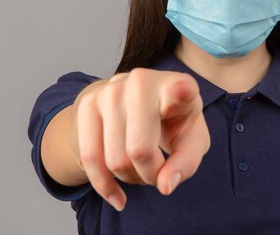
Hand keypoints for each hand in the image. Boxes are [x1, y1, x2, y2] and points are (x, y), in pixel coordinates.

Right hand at [69, 68, 210, 210]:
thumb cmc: (172, 121)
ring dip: (130, 179)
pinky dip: (104, 186)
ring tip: (141, 171)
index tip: (182, 90)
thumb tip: (165, 186)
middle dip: (150, 175)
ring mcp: (111, 90)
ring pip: (115, 160)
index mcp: (176, 86)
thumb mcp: (191, 139)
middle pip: (140, 149)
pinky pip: (89, 158)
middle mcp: (142, 81)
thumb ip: (186, 162)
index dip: (180, 91)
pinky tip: (118, 198)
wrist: (134, 99)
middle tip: (157, 172)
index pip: (179, 88)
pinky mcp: (88, 103)